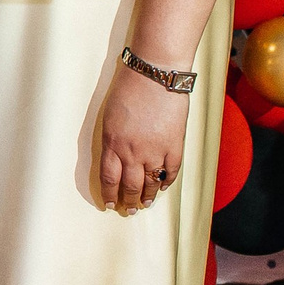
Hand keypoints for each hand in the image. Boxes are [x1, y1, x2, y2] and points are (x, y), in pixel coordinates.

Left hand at [98, 63, 189, 212]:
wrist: (155, 73)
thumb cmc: (128, 87)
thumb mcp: (110, 116)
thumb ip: (112, 139)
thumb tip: (115, 157)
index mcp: (112, 143)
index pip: (109, 178)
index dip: (109, 194)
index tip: (109, 204)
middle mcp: (133, 152)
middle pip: (129, 186)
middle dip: (128, 201)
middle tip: (128, 210)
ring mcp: (156, 150)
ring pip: (150, 183)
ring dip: (147, 196)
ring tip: (145, 204)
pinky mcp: (175, 145)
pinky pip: (171, 172)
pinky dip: (166, 182)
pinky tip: (162, 187)